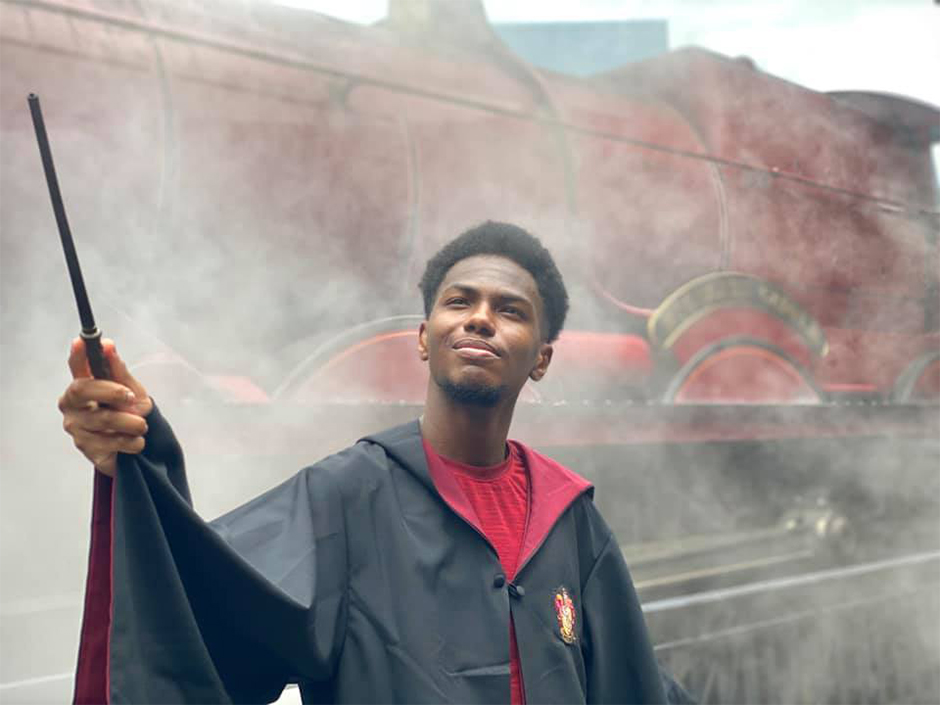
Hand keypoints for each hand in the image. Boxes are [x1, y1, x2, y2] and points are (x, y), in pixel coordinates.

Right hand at [59, 338, 152, 476]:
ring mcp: (76, 426)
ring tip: (141, 425)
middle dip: (112, 391)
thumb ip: (119, 372)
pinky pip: (113, 441)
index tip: (82, 341)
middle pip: (83, 389)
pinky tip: (134, 441)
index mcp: (82, 385)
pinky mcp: (86, 447)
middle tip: (131, 398)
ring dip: (132, 422)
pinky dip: (132, 441)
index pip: (77, 366)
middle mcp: (73, 404)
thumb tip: (108, 347)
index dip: (78, 354)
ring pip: (104, 419)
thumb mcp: (131, 390)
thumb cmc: (126, 412)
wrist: (132, 445)